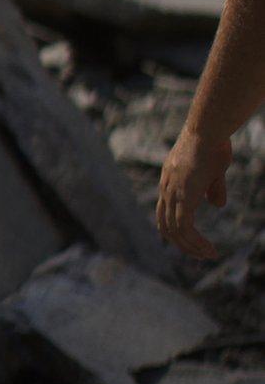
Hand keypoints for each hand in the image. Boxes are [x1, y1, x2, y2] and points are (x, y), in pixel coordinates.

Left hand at [157, 121, 228, 264]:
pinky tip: (209, 249)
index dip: (176, 229)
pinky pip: (185, 227)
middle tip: (200, 254)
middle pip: (165, 226)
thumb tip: (217, 205)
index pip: (165, 212)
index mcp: (170, 180)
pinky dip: (195, 242)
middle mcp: (167, 188)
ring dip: (191, 247)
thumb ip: (213, 188)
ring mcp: (173, 191)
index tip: (194, 240)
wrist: (208, 128)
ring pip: (174, 230)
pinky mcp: (183, 195)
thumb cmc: (214, 142)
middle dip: (182, 244)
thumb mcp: (214, 170)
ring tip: (208, 255)